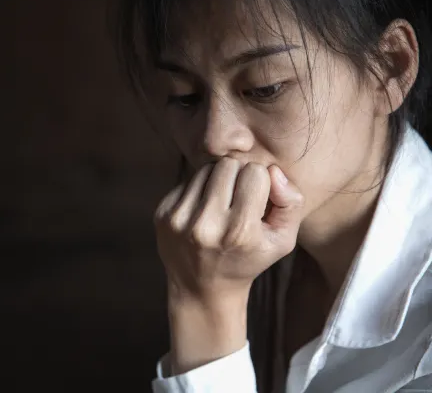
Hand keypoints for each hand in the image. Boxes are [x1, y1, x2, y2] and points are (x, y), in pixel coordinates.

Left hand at [154, 158, 304, 304]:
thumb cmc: (248, 259)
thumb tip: (272, 170)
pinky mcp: (162, 214)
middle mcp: (206, 225)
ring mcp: (179, 219)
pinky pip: (186, 181)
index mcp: (239, 231)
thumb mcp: (282, 240)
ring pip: (206, 169)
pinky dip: (198, 191)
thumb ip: (291, 203)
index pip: (255, 172)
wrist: (201, 288)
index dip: (261, 183)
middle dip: (238, 176)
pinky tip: (202, 212)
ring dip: (217, 181)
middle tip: (239, 200)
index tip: (257, 201)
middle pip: (228, 165)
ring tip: (221, 205)